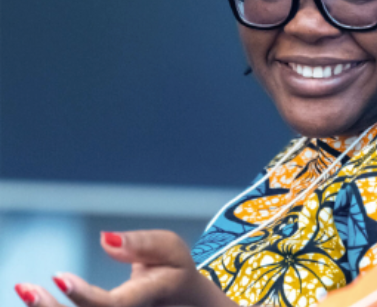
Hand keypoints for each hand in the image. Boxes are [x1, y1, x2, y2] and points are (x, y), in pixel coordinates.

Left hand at [14, 230, 238, 306]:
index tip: (58, 277)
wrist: (188, 304)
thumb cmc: (174, 270)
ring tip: (25, 290)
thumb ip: (140, 243)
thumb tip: (105, 240)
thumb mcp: (170, 248)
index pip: (114, 306)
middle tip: (25, 288)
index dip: (84, 296)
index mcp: (148, 298)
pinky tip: (35, 299)